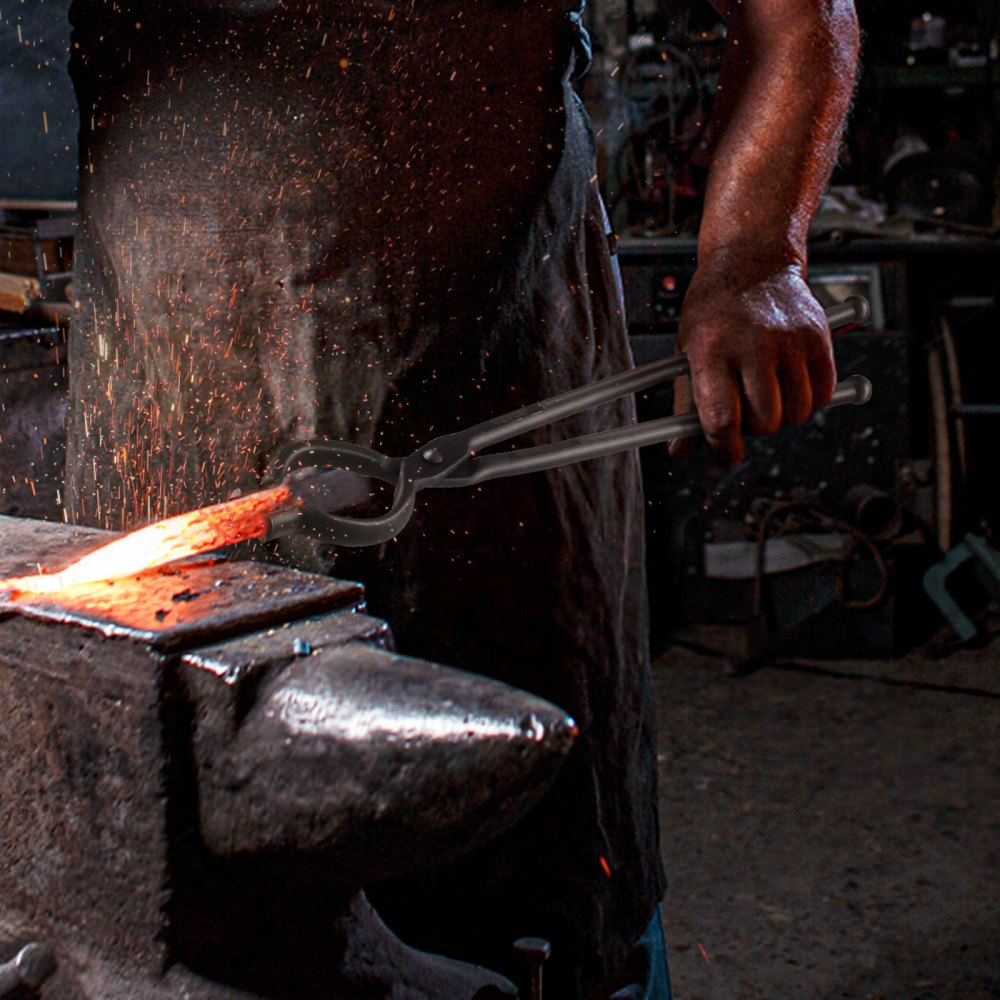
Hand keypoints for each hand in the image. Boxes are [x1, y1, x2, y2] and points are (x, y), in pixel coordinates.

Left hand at [669, 263, 835, 465]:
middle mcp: (752, 344)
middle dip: (754, 429)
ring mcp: (789, 340)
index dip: (724, 448)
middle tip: (746, 411)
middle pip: (764, 422)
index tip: (726, 453)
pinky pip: (823, 393)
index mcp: (710, 351)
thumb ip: (687, 404)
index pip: (722, 419)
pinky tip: (790, 384)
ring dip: (783, 415)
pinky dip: (810, 399)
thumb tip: (681, 451)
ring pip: (797, 413)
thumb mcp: (688, 352)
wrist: (751, 262)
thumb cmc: (713, 313)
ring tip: (767, 393)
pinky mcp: (818, 337)